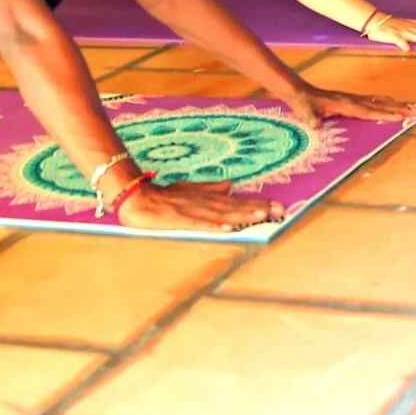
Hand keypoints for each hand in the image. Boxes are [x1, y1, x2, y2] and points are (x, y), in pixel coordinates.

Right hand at [117, 179, 281, 233]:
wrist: (135, 198)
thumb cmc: (163, 197)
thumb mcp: (189, 190)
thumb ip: (210, 189)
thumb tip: (230, 185)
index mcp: (208, 198)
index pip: (237, 201)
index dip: (258, 203)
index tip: (278, 206)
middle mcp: (204, 203)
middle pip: (235, 207)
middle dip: (258, 209)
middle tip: (280, 211)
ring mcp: (192, 211)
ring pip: (222, 214)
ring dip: (242, 215)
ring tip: (261, 216)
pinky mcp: (179, 220)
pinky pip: (199, 224)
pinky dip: (214, 226)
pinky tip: (229, 228)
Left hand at [288, 85, 415, 126]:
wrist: (299, 91)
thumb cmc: (303, 103)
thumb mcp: (304, 111)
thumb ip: (310, 118)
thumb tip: (315, 125)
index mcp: (344, 104)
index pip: (368, 111)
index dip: (383, 114)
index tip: (399, 117)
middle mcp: (352, 99)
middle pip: (380, 104)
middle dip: (399, 108)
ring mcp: (353, 98)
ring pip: (379, 101)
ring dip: (396, 105)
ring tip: (412, 108)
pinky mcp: (352, 99)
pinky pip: (374, 101)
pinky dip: (386, 103)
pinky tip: (392, 104)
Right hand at [360, 11, 415, 50]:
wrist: (374, 20)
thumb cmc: (391, 23)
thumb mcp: (408, 22)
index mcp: (414, 27)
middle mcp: (410, 29)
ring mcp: (401, 32)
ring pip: (415, 36)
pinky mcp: (391, 36)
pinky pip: (397, 40)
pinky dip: (402, 44)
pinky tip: (407, 49)